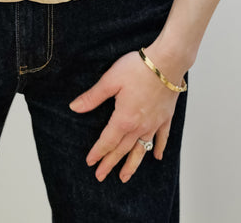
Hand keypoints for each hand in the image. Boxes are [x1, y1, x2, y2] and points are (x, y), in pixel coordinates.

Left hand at [69, 47, 184, 183]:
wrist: (167, 63)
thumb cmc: (138, 68)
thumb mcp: (110, 80)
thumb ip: (93, 97)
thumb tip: (74, 107)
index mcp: (124, 118)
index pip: (107, 141)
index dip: (98, 152)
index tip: (90, 162)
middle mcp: (140, 126)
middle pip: (122, 149)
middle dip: (110, 163)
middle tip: (100, 175)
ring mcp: (154, 124)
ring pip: (141, 150)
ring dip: (132, 164)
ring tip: (125, 177)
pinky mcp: (165, 118)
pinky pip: (162, 138)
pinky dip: (158, 148)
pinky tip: (157, 156)